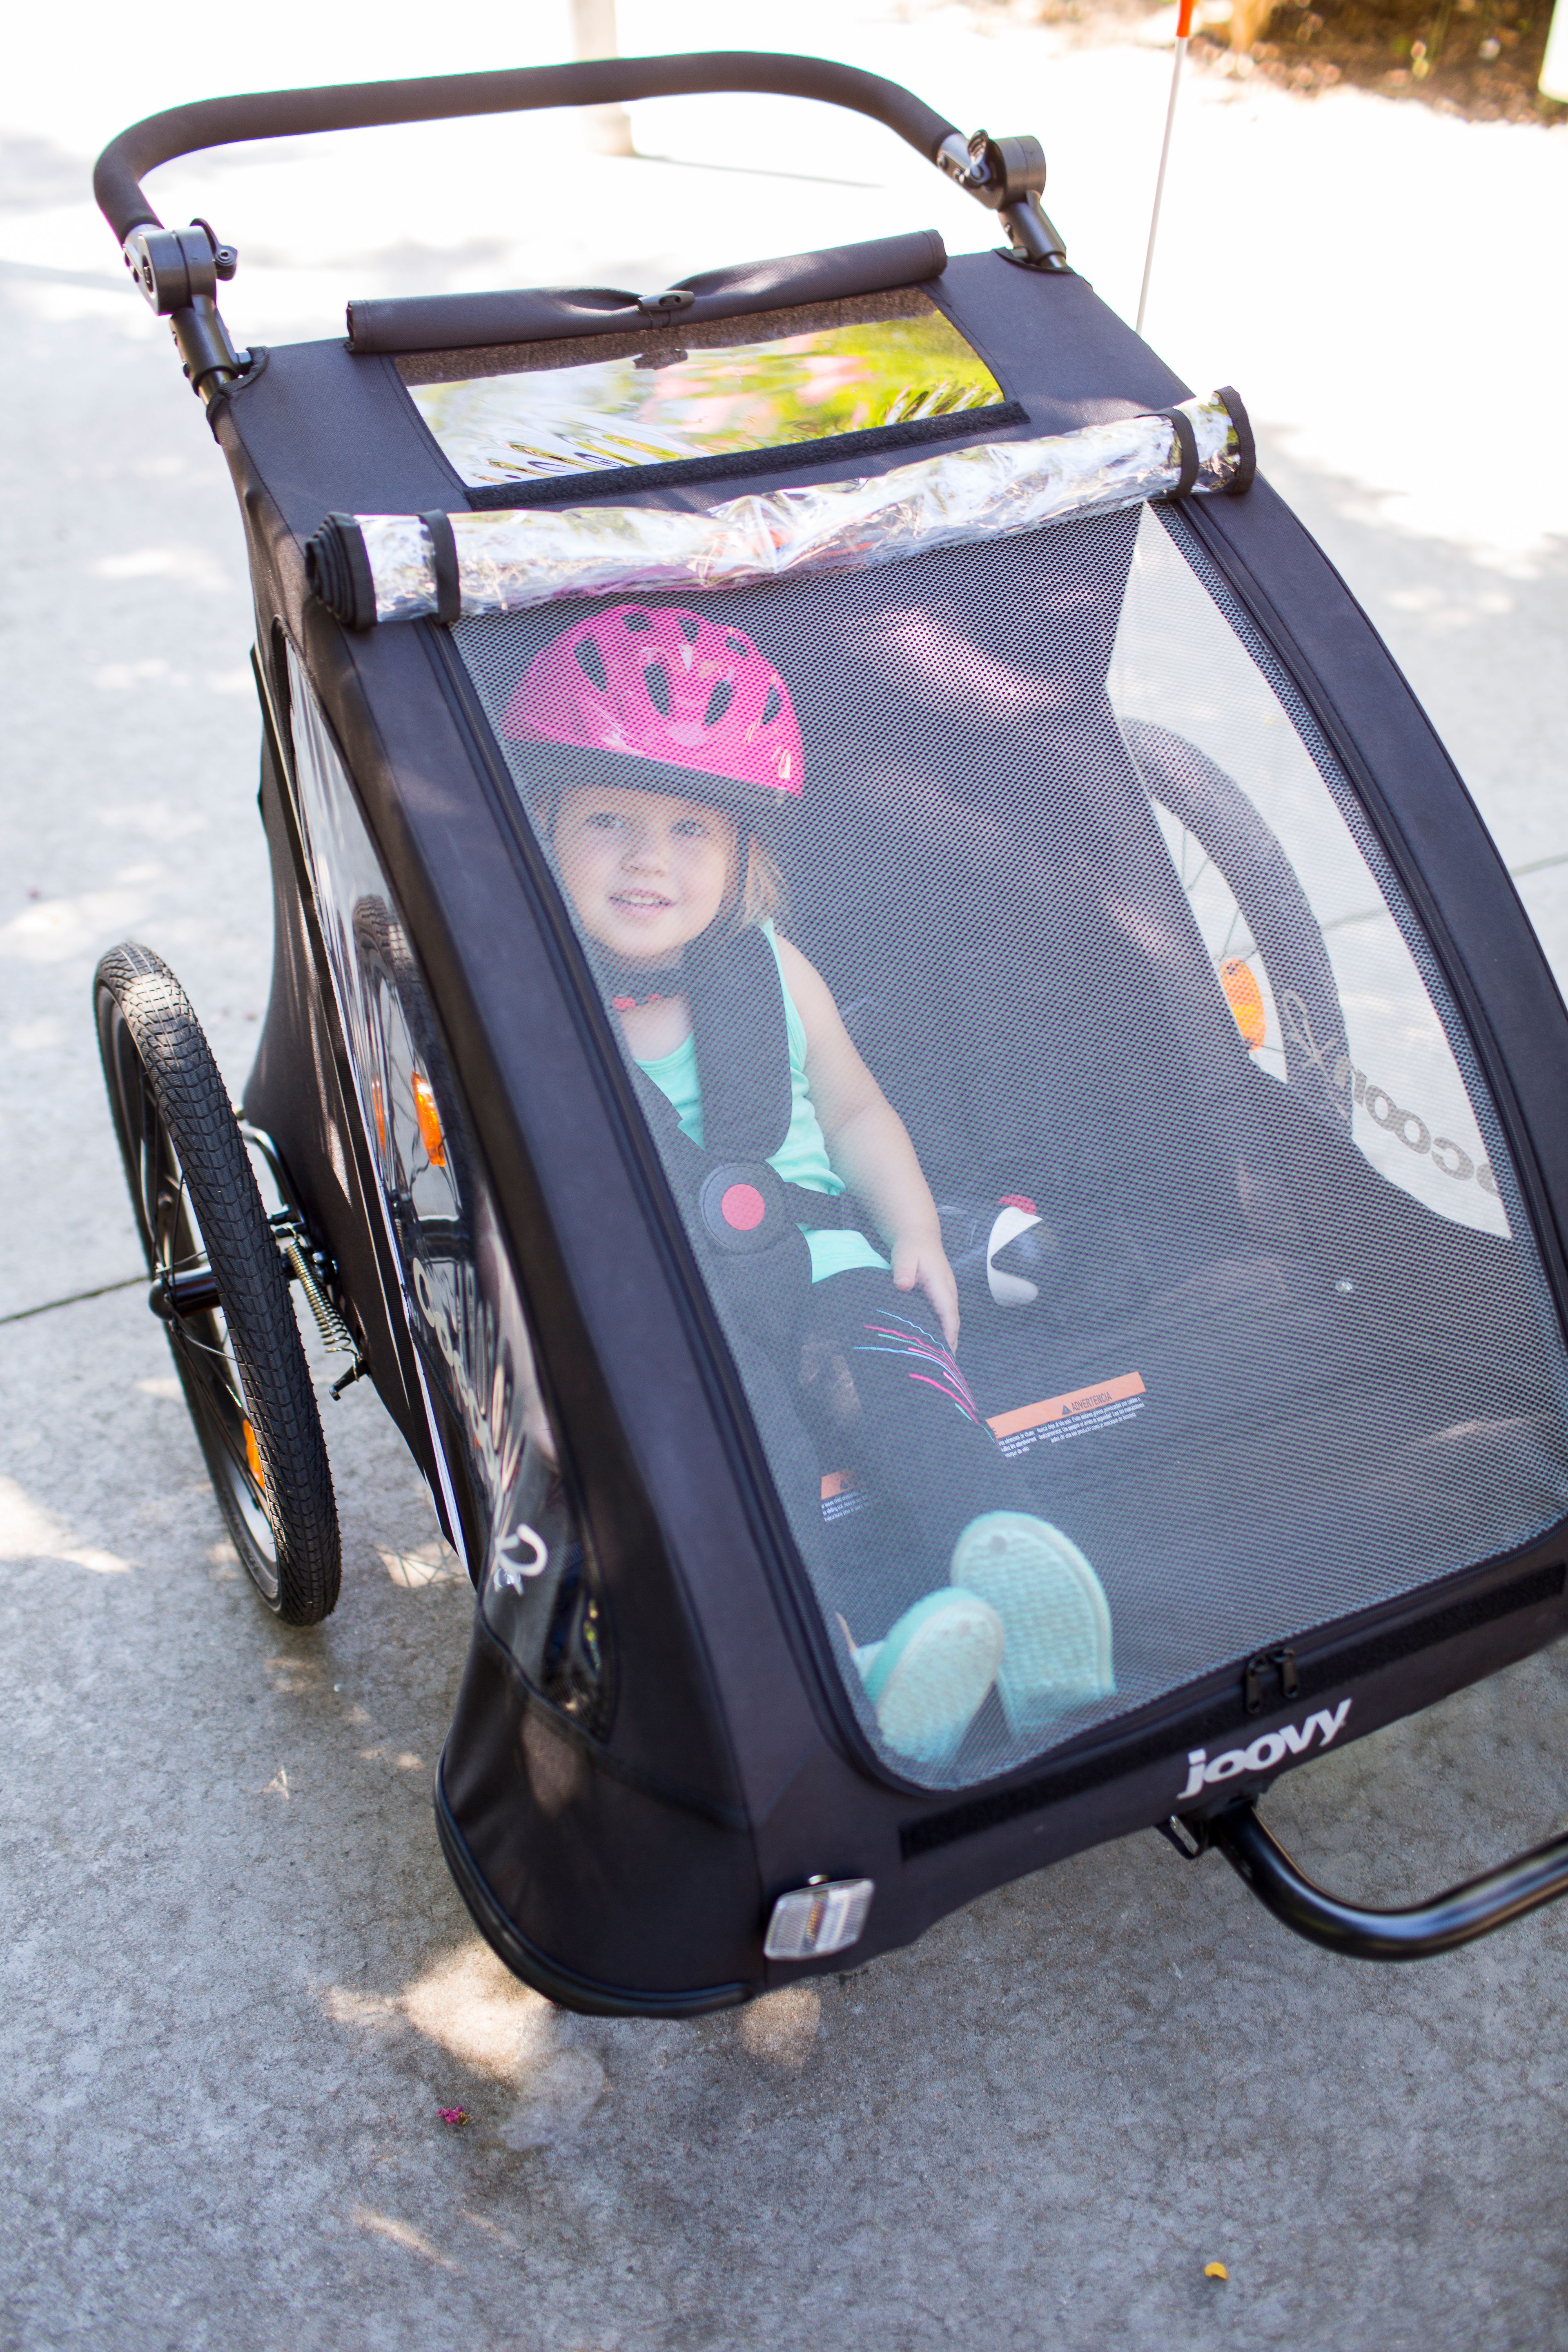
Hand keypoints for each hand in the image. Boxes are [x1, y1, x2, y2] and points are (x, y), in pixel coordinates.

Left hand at [891, 1231, 960, 1353]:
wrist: (919, 1238)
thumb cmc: (911, 1248)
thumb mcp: (904, 1255)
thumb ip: (904, 1270)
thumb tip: (902, 1284)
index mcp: (941, 1285)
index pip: (948, 1314)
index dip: (948, 1334)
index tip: (945, 1353)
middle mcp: (948, 1293)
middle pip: (952, 1323)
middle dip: (950, 1345)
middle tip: (943, 1369)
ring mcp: (946, 1296)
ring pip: (950, 1323)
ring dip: (947, 1341)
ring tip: (940, 1365)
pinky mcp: (941, 1299)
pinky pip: (944, 1319)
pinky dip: (943, 1334)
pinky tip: (934, 1348)